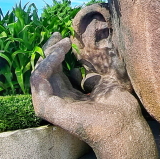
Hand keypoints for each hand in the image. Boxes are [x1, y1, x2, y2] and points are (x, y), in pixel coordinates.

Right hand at [31, 33, 159, 158]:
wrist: (121, 123)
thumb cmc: (117, 106)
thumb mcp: (102, 84)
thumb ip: (87, 78)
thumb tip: (76, 69)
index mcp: (71, 98)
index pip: (57, 73)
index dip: (58, 54)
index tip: (66, 38)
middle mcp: (59, 101)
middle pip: (45, 72)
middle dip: (50, 50)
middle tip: (59, 35)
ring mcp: (51, 106)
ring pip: (39, 74)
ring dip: (49, 55)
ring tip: (63, 45)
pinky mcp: (46, 108)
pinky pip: (38, 81)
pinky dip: (45, 65)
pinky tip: (58, 55)